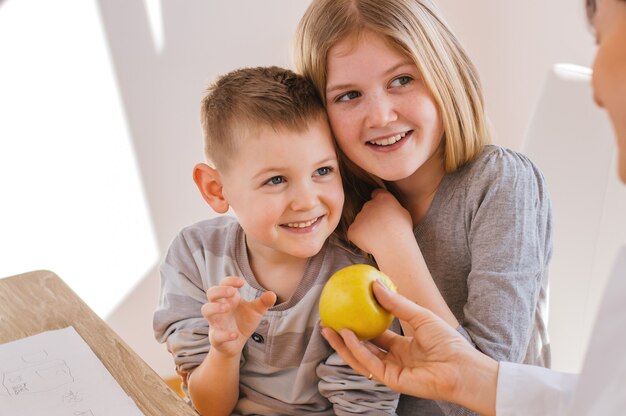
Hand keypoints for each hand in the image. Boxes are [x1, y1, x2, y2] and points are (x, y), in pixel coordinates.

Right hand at [202, 276, 275, 356]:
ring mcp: (216, 322)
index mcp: (229, 299)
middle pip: (211, 293)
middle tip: (232, 292)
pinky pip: (216, 334)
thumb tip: (272, 294)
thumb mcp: (256, 311)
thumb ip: (263, 303)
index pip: (223, 283)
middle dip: (220, 290)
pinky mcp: (216, 337)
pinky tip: (235, 335)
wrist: (237, 343)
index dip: (230, 280)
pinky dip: (224, 334)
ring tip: (227, 308)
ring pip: (206, 310)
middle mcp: (219, 308)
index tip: (242, 283)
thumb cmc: (244, 321)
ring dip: (214, 307)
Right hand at [321, 282, 496, 414]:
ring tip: (329, 329)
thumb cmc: (449, 342)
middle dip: (343, 338)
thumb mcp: (420, 316)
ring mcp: (392, 371)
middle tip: (328, 323)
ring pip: (360, 358)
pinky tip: (348, 335)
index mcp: (403, 347)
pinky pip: (369, 363)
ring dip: (343, 345)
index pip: (376, 337)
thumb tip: (375, 284)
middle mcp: (395, 359)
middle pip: (363, 349)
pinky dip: (357, 350)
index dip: (359, 325)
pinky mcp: (391, 380)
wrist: (463, 367)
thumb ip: (397, 304)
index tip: (346, 312)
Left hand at [347, 189, 412, 255]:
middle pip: (368, 208)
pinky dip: (359, 238)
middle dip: (372, 216)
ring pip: (361, 221)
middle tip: (381, 229)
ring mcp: (359, 217)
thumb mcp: (403, 213)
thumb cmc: (403, 231)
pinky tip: (371, 243)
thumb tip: (388, 209)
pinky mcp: (353, 229)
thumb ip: (392, 207)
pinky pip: (354, 232)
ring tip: (378, 238)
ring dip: (366, 227)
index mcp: (382, 198)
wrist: (394, 246)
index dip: (379, 202)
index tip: (382, 210)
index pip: (376, 194)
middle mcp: (368, 204)